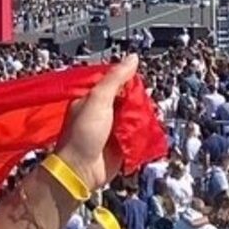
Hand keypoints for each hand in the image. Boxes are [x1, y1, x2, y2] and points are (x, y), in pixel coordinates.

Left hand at [52, 54, 137, 190]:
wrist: (82, 170)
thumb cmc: (83, 134)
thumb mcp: (98, 100)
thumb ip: (115, 78)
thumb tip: (132, 58)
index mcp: (93, 98)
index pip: (116, 82)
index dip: (129, 81)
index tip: (138, 84)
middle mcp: (104, 111)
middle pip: (130, 99)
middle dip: (139, 102)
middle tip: (140, 106)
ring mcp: (113, 128)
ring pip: (137, 116)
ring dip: (142, 118)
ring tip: (143, 120)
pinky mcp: (123, 143)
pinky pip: (139, 134)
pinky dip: (144, 132)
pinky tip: (147, 131)